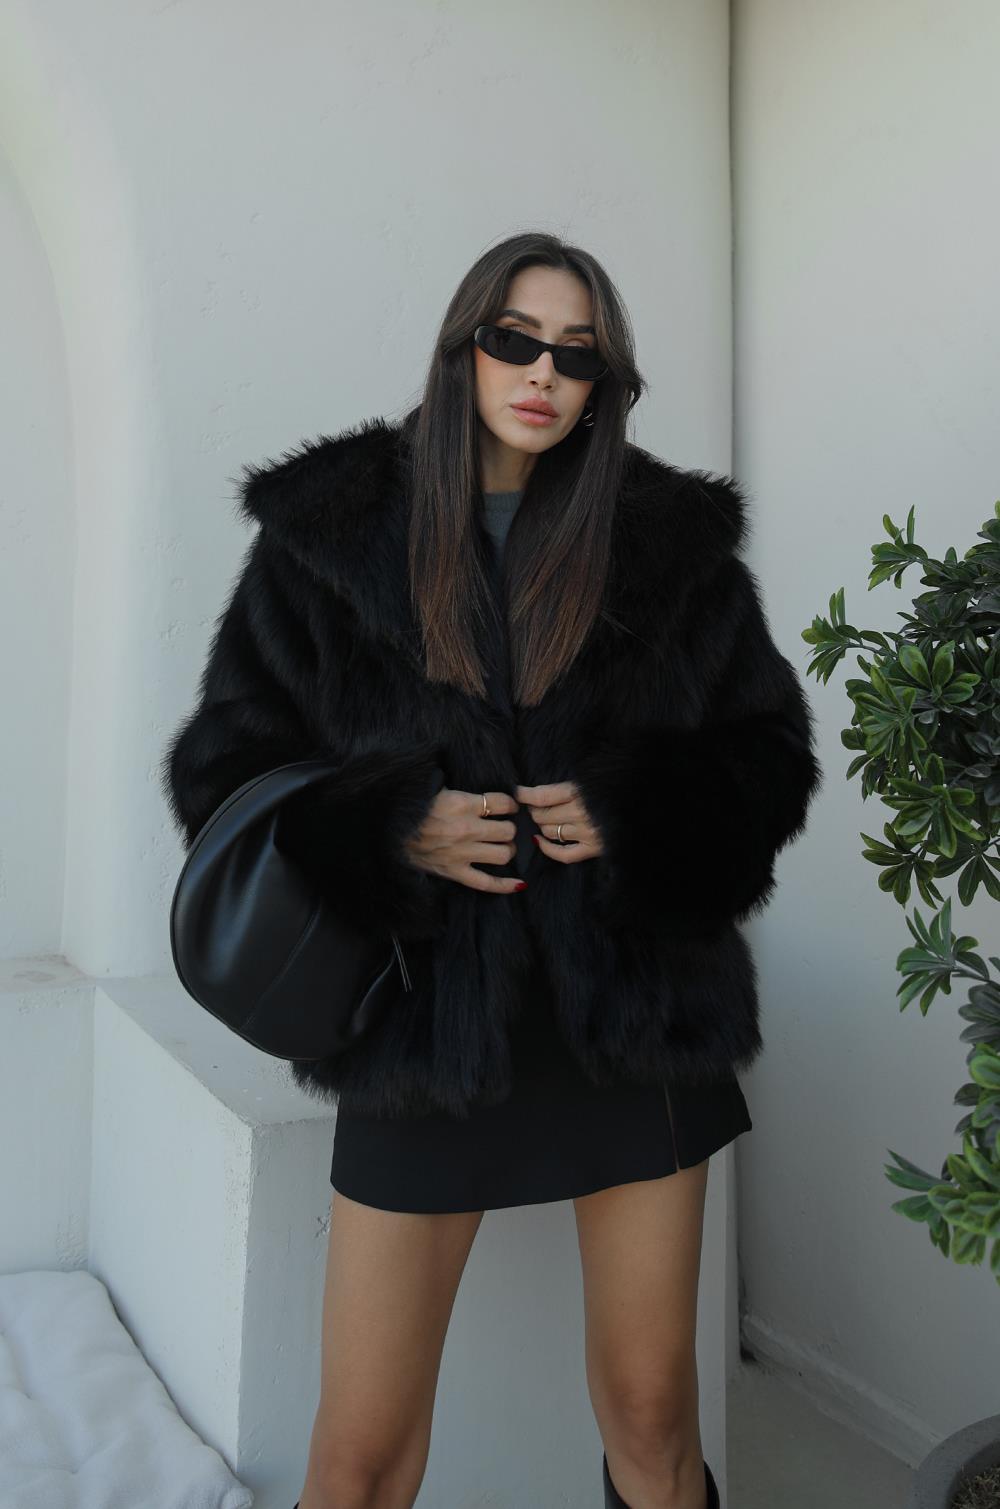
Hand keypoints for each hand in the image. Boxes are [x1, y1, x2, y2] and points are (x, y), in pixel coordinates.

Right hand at [403, 785, 525, 893]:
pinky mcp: (454, 872)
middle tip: (503, 827)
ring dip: (506, 849)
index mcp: (461, 804)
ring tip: (501, 846)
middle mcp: (466, 829)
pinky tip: (520, 883)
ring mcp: (461, 853)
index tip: (508, 806)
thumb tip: (481, 788)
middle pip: (507, 831)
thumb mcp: (437, 789)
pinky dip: (505, 885)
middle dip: (509, 828)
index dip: (510, 804)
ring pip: (503, 855)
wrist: (388, 831)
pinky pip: (487, 883)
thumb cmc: (414, 809)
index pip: (502, 803)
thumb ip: (461, 791)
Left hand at [515, 781, 604, 863]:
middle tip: (535, 806)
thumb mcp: (589, 776)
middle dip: (534, 810)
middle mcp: (582, 814)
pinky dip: (548, 849)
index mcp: (580, 792)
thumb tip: (538, 790)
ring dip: (542, 825)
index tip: (518, 793)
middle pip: (543, 816)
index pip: (542, 797)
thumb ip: (565, 784)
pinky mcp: (594, 848)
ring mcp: (587, 833)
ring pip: (549, 832)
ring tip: (543, 818)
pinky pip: (563, 854)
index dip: (525, 795)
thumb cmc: (611, 786)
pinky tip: (539, 841)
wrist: (645, 803)